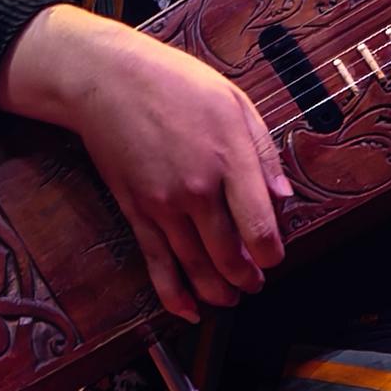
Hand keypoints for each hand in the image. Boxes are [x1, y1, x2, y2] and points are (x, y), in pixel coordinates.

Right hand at [0, 5, 290, 320]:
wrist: (107, 79)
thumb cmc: (174, 82)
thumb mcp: (235, 102)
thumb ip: (263, 153)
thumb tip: (284, 198)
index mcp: (229, 158)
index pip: (260, 227)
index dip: (272, 253)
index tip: (274, 256)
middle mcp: (197, 189)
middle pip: (229, 255)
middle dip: (247, 278)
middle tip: (255, 284)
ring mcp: (164, 204)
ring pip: (196, 266)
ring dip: (217, 291)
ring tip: (230, 299)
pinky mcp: (136, 211)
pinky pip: (157, 263)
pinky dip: (173, 294)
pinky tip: (188, 310)